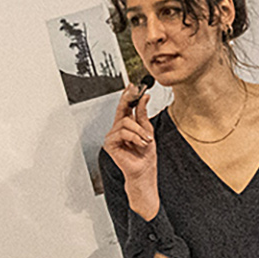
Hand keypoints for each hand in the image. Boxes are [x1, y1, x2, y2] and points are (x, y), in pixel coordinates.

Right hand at [103, 79, 160, 203]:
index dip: (127, 95)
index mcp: (127, 125)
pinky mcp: (110, 144)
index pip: (125, 107)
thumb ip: (143, 115)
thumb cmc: (145, 156)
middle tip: (136, 93)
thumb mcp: (148, 131)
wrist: (144, 172)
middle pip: (121, 110)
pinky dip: (134, 137)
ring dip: (140, 131)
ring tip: (146, 140)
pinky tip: (140, 144)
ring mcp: (113, 136)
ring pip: (125, 122)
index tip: (132, 85)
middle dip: (130, 100)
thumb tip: (144, 98)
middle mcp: (118, 129)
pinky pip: (122, 133)